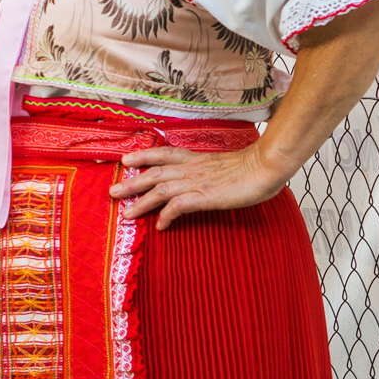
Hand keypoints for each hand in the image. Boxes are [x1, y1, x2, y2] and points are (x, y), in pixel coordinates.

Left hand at [111, 144, 288, 229]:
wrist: (266, 166)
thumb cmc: (251, 167)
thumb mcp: (223, 165)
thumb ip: (208, 170)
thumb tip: (203, 178)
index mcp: (195, 159)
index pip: (163, 153)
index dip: (143, 155)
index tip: (126, 160)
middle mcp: (191, 168)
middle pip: (153, 173)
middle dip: (131, 183)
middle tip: (112, 192)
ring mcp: (197, 182)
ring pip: (160, 189)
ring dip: (141, 202)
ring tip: (127, 214)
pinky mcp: (205, 196)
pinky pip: (178, 206)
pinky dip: (167, 215)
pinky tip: (161, 225)